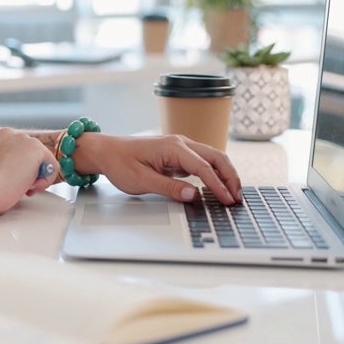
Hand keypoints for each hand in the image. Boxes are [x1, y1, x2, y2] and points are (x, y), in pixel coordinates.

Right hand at [0, 128, 59, 215]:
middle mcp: (10, 134)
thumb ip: (1, 162)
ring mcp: (24, 139)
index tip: (10, 181)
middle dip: (29, 172)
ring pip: (42, 160)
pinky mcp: (37, 149)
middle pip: (30, 154)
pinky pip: (53, 167)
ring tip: (25, 188)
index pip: (17, 152)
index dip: (18, 169)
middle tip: (21, 188)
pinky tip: (32, 187)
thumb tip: (13, 171)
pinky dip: (46, 180)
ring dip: (37, 176)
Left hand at [77, 133, 242, 203]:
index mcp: (172, 147)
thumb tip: (194, 195)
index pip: (203, 167)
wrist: (106, 151)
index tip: (228, 200)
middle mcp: (180, 143)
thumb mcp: (141, 180)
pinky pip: (202, 161)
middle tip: (238, 198)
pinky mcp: (178, 154)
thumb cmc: (120, 163)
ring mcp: (180, 147)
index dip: (218, 185)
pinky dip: (215, 173)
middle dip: (231, 177)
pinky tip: (218, 187)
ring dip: (225, 174)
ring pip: (212, 157)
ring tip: (233, 194)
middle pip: (216, 157)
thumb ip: (169, 188)